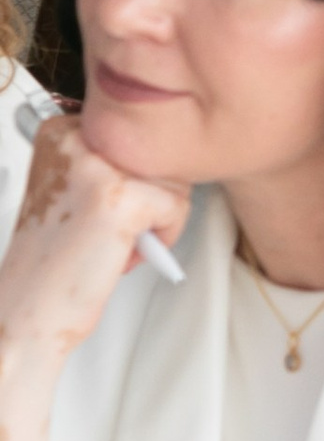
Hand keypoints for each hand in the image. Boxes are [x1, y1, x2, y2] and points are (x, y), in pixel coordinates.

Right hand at [0, 114, 187, 379]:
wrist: (27, 310)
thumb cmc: (52, 259)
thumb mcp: (72, 187)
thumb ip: (112, 159)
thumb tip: (171, 147)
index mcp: (60, 131)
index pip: (136, 132)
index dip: (134, 178)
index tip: (108, 206)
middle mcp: (76, 139)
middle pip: (158, 152)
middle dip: (150, 197)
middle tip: (112, 232)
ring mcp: (100, 167)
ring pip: (173, 178)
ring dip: (157, 219)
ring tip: (115, 243)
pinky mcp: (126, 198)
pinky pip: (178, 207)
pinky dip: (165, 238)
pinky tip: (123, 255)